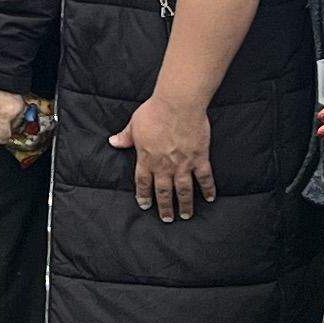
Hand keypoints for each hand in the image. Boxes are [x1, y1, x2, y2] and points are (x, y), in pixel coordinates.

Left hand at [114, 93, 214, 216]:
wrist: (178, 104)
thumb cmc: (155, 111)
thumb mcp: (134, 124)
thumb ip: (125, 136)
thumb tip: (113, 142)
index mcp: (146, 158)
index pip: (143, 182)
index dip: (144, 195)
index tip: (145, 205)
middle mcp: (164, 165)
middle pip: (163, 191)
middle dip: (164, 207)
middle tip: (166, 218)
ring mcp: (183, 164)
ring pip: (183, 190)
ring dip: (185, 204)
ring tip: (186, 215)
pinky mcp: (199, 158)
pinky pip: (204, 177)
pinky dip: (208, 189)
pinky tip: (210, 198)